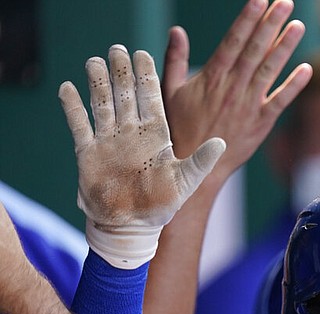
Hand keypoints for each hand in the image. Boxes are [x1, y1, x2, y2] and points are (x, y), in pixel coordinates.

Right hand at [59, 45, 225, 268]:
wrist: (131, 228)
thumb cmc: (161, 207)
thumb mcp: (185, 183)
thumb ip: (201, 161)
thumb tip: (222, 143)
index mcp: (156, 136)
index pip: (152, 99)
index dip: (147, 77)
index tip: (144, 55)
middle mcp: (132, 133)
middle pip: (125, 95)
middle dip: (121, 73)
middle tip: (118, 49)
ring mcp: (109, 141)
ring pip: (102, 104)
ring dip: (98, 83)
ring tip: (95, 61)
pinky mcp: (89, 153)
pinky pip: (79, 125)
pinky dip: (72, 107)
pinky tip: (67, 88)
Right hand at [162, 0, 311, 193]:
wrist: (193, 167)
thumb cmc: (178, 128)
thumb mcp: (169, 91)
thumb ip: (174, 59)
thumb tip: (176, 31)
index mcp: (212, 77)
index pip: (233, 41)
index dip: (247, 19)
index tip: (260, 0)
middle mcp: (233, 88)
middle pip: (255, 50)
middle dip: (270, 24)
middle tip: (286, 2)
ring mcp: (248, 105)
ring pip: (269, 71)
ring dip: (285, 47)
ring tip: (298, 25)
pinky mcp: (261, 124)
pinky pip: (280, 102)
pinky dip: (294, 86)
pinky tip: (307, 69)